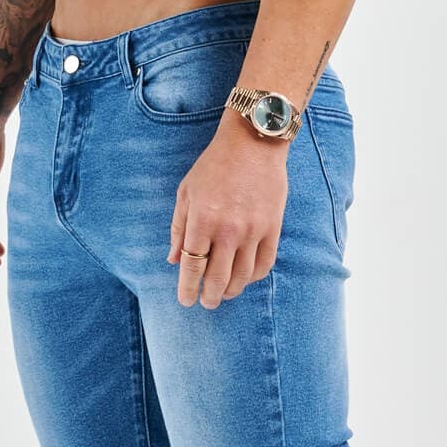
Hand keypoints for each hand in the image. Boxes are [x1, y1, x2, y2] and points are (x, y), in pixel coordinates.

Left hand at [168, 116, 288, 307]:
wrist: (253, 144)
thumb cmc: (214, 166)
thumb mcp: (187, 192)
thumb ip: (179, 228)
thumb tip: (174, 260)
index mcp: (202, 220)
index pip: (192, 267)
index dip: (188, 289)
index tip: (186, 300)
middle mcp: (228, 230)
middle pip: (218, 279)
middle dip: (209, 297)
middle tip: (205, 303)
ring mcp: (253, 230)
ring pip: (243, 276)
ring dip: (231, 291)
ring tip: (223, 294)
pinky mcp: (273, 227)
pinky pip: (265, 264)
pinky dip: (254, 277)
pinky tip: (245, 278)